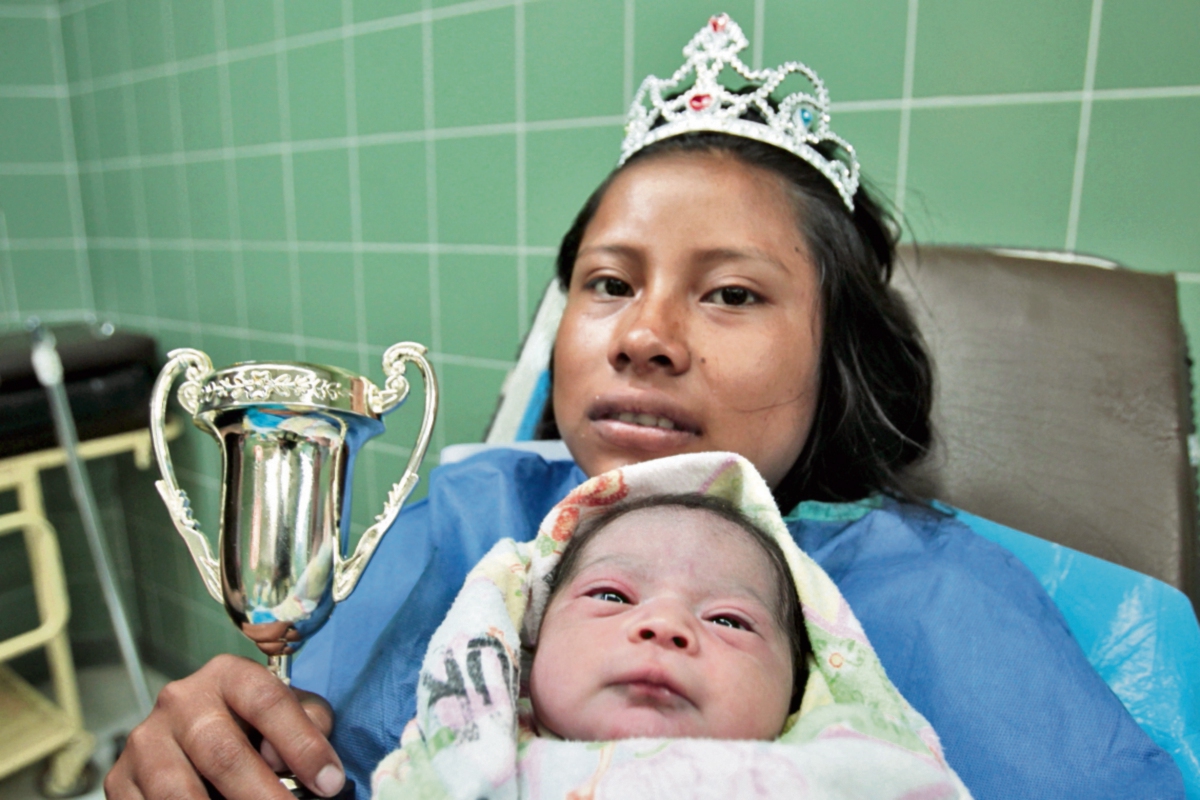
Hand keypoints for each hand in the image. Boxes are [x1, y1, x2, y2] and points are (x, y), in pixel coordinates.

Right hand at [105, 655, 344, 799]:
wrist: (191, 733)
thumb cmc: (253, 725)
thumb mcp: (288, 711)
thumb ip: (309, 723)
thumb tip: (303, 763)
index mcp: (228, 675)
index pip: (267, 701)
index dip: (302, 744)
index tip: (329, 784)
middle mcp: (180, 701)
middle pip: (223, 753)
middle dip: (262, 794)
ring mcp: (145, 741)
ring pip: (178, 792)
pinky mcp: (119, 780)